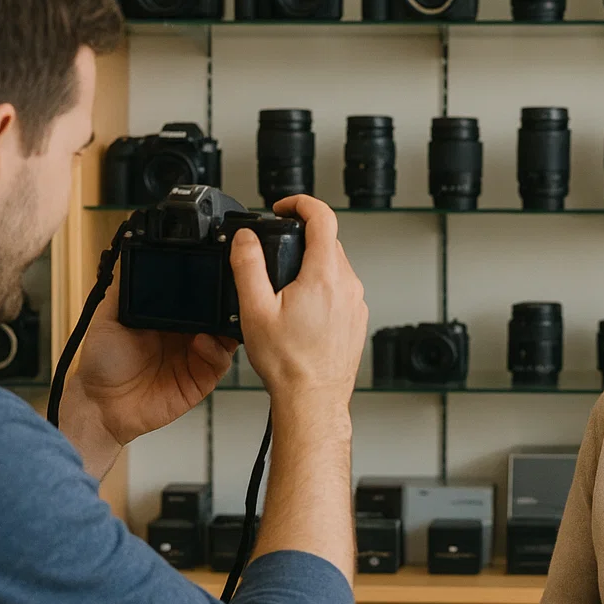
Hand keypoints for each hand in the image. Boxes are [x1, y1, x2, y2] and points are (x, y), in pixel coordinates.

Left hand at [59, 286, 236, 475]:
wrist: (100, 404)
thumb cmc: (101, 363)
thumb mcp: (108, 315)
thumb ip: (125, 287)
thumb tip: (132, 252)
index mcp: (167, 316)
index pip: (195, 296)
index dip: (205, 283)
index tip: (212, 268)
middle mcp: (184, 334)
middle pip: (216, 313)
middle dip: (224, 300)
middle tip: (227, 288)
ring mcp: (194, 357)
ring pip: (226, 336)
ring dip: (227, 324)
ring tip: (220, 314)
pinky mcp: (200, 380)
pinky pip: (220, 362)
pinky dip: (218, 350)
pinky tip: (203, 342)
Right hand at [230, 194, 366, 407]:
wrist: (313, 400)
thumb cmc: (288, 364)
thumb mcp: (254, 310)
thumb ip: (248, 265)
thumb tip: (245, 238)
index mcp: (323, 276)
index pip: (323, 216)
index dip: (301, 203)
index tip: (283, 207)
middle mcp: (347, 285)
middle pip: (329, 240)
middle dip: (302, 237)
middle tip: (276, 249)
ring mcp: (356, 303)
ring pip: (336, 265)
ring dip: (312, 263)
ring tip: (286, 286)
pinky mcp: (358, 319)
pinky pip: (342, 289)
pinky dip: (323, 287)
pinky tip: (302, 310)